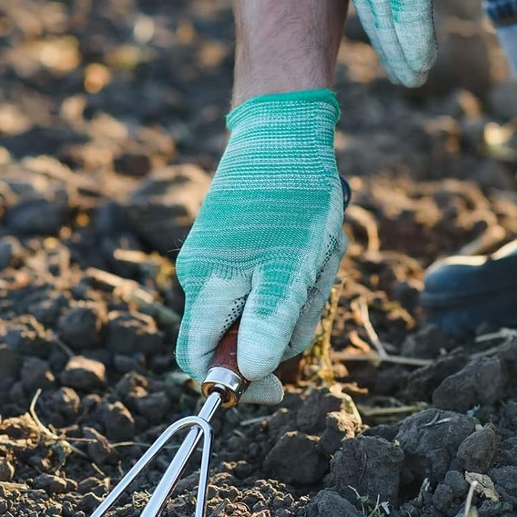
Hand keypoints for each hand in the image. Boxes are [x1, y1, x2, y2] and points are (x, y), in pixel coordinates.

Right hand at [175, 90, 346, 403]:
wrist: (285, 129)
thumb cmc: (290, 196)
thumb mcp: (291, 265)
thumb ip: (269, 321)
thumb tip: (251, 375)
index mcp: (206, 284)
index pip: (199, 359)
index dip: (234, 382)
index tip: (278, 387)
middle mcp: (205, 274)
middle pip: (242, 335)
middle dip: (286, 323)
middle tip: (313, 283)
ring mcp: (224, 257)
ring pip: (264, 306)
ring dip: (300, 293)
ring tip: (318, 252)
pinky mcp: (243, 243)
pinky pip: (272, 279)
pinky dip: (300, 271)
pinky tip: (313, 242)